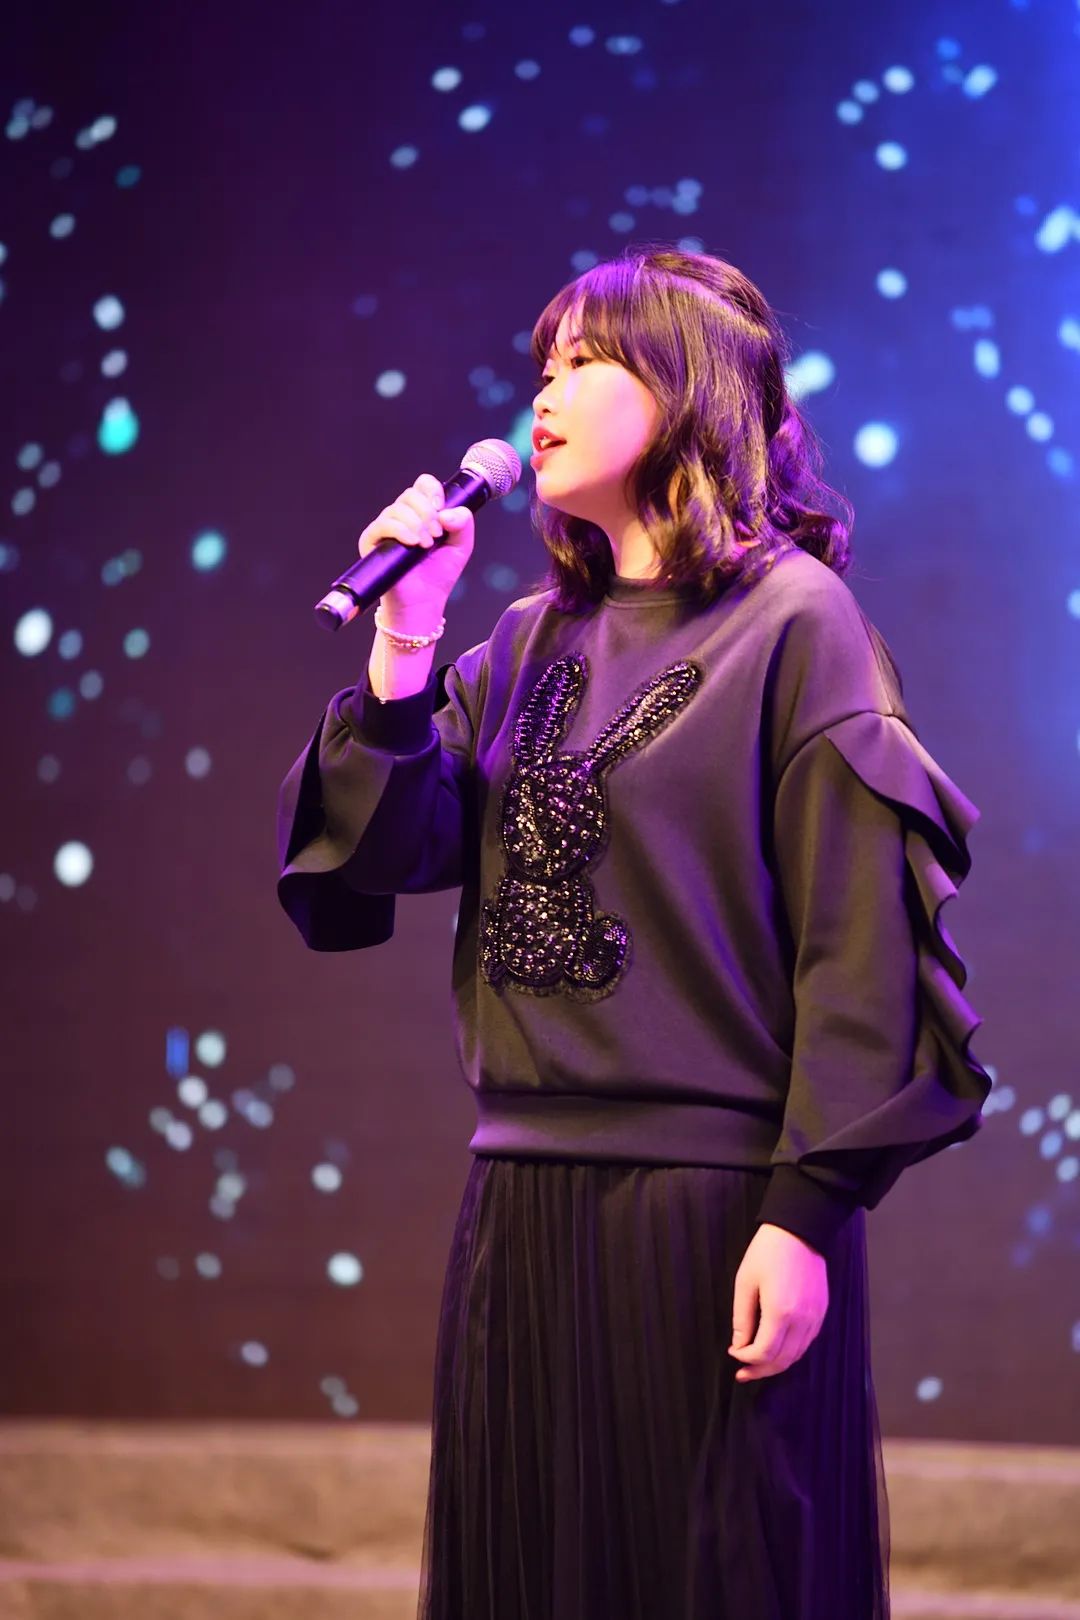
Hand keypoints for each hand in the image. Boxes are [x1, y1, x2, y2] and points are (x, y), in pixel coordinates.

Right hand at [357, 472, 474, 623]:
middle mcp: (401, 516)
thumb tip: (447, 513)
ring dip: (417, 525)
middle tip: (436, 536)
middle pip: (411, 494)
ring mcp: (385, 528)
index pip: (422, 484)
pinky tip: (413, 543)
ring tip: (425, 545)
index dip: (432, 491)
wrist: (423, 601)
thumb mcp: (461, 546)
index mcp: (421, 513)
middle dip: (428, 513)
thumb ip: (463, 524)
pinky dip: (401, 530)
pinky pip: (383, 524)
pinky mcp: (371, 541)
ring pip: (398, 508)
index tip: (441, 509)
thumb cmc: (438, 575)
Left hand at [727, 1222, 828, 1382]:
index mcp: (781, 1312)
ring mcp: (816, 1317)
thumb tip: (739, 1346)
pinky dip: (791, 1352)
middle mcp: (803, 1320)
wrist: (799, 1231)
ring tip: (757, 1366)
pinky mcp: (822, 1312)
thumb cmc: (767, 1253)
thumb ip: (742, 1318)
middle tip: (742, 1373)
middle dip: (760, 1370)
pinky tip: (777, 1349)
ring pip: (797, 1355)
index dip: (747, 1359)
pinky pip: (807, 1342)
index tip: (733, 1353)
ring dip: (776, 1365)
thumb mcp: (745, 1282)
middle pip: (783, 1360)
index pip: (764, 1352)